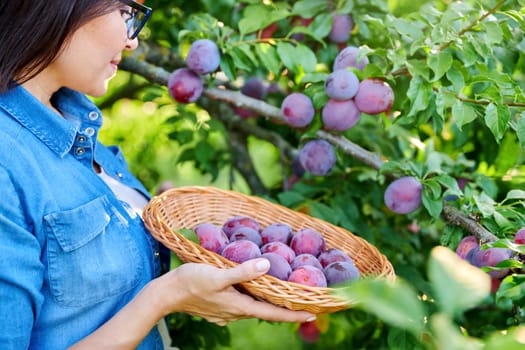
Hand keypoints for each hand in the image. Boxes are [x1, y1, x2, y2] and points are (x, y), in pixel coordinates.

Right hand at [155, 258, 315, 325]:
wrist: (166, 293)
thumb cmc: (192, 282)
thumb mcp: (218, 274)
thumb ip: (242, 272)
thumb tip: (266, 266)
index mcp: (240, 306)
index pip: (273, 314)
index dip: (294, 314)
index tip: (313, 315)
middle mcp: (236, 312)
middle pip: (265, 311)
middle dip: (284, 307)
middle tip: (302, 300)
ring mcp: (226, 312)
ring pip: (253, 307)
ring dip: (268, 302)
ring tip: (281, 292)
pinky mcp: (218, 307)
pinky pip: (241, 304)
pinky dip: (252, 298)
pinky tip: (252, 288)